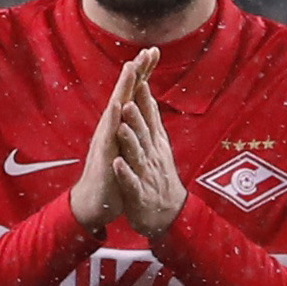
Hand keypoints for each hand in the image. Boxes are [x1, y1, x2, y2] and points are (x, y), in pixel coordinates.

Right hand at [70, 50, 171, 233]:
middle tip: (146, 50)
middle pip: (125, 93)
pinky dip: (113, 117)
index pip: (134, 93)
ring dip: (124, 87)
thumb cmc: (113, 175)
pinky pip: (109, 133)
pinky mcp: (103, 153)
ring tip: (131, 68)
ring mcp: (106, 138)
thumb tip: (137, 106)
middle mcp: (111, 126)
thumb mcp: (126, 146)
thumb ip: (132, 125)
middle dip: (135, 71)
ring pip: (116, 107)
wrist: (95, 202)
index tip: (154, 51)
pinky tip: (117, 103)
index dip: (144, 72)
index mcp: (120, 123)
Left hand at [104, 76, 186, 235]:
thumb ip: (151, 122)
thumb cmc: (159, 177)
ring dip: (131, 138)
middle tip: (131, 91)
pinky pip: (131, 183)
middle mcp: (152, 155)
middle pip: (144, 130)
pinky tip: (118, 164)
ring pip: (137, 153)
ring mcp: (146, 174)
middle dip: (137, 111)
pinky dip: (125, 173)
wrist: (168, 216)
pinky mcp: (139, 194)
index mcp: (154, 143)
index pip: (149, 114)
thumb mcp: (158, 147)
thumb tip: (145, 94)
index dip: (144, 93)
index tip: (140, 69)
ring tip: (123, 123)